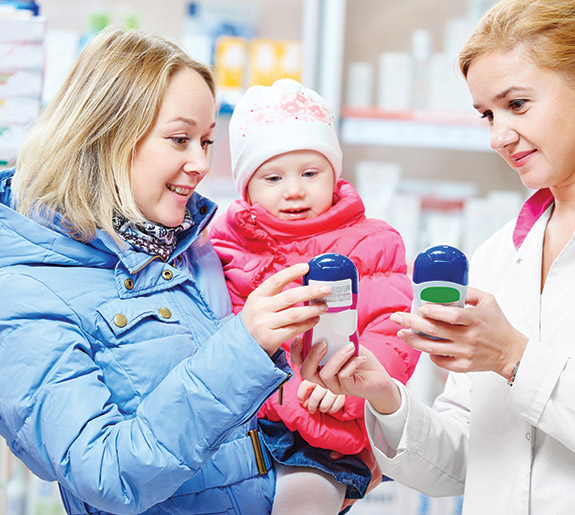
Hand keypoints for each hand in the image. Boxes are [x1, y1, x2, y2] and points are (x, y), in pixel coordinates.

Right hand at [241, 263, 329, 356]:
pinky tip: (315, 320)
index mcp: (257, 296)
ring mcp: (265, 324)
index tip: (307, 267)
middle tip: (327, 289)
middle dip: (311, 292)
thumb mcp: (259, 304)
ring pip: (294, 314)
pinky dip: (307, 324)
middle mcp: (260, 309)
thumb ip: (276, 295)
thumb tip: (304, 285)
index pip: (276, 280)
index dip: (292, 272)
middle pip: (290, 297)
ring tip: (324, 306)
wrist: (243, 344)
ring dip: (312, 309)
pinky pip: (293, 330)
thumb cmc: (256, 320)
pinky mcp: (270, 339)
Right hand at [293, 339, 401, 414]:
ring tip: (349, 346)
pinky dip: (351, 363)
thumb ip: (335, 337)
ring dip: (337, 357)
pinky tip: (360, 358)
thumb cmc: (358, 358)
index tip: (299, 337)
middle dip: (311, 356)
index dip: (295, 351)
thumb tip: (330, 320)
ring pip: (325, 374)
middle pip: (305, 372)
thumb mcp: (345, 344)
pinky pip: (343, 376)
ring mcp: (334, 385)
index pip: (299, 362)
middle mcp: (322, 378)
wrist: (379, 378)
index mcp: (318, 366)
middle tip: (323, 343)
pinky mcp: (347, 389)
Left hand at [297, 379, 345, 413]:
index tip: (301, 401)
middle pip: (315, 397)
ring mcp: (336, 387)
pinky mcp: (344, 394)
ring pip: (324, 405)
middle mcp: (326, 381)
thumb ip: (310, 389)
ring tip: (322, 408)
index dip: (301, 395)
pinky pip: (335, 407)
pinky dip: (332, 410)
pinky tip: (331, 408)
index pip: (305, 385)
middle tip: (311, 410)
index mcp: (318, 375)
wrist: (349, 375)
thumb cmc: (331, 379)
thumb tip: (304, 403)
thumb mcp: (319, 380)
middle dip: (311, 406)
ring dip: (322, 409)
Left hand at [390, 287, 527, 379]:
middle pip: (435, 331)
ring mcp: (465, 353)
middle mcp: (469, 337)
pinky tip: (422, 346)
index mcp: (475, 319)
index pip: (452, 316)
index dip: (435, 311)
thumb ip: (469, 292)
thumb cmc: (498, 325)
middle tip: (396, 317)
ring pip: (433, 348)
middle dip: (411, 323)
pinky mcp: (464, 366)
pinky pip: (440, 361)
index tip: (420, 307)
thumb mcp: (488, 301)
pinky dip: (429, 354)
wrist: (512, 353)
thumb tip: (446, 285)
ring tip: (401, 333)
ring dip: (413, 340)